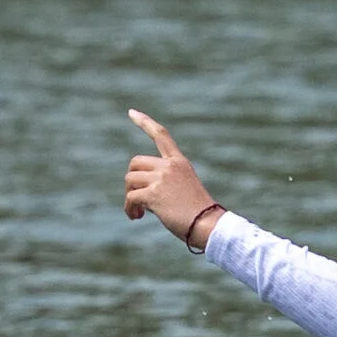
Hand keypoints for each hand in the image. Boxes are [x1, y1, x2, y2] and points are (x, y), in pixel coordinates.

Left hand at [122, 110, 223, 246]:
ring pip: (130, 180)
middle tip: (137, 198)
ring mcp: (161, 178)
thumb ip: (164, 183)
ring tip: (139, 212)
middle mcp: (169, 166)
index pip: (161, 135)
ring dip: (130, 197)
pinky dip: (129, 209)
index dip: (144, 122)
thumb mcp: (183, 190)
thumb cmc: (198, 214)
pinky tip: (136, 217)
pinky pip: (130, 198)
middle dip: (132, 181)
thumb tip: (139, 193)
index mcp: (179, 162)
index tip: (131, 112)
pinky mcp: (154, 193)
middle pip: (135, 162)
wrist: (207, 224)